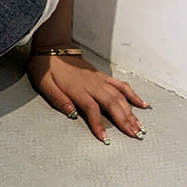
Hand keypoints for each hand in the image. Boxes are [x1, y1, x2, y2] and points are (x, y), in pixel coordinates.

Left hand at [27, 53, 149, 143]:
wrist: (53, 48)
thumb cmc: (46, 68)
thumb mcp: (45, 85)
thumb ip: (58, 99)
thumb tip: (71, 114)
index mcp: (77, 89)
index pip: (92, 109)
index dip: (99, 124)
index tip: (104, 138)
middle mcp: (92, 85)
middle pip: (112, 104)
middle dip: (124, 121)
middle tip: (134, 135)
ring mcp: (99, 80)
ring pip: (120, 96)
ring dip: (131, 112)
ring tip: (139, 126)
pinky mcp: (102, 76)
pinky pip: (121, 86)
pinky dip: (132, 95)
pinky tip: (142, 104)